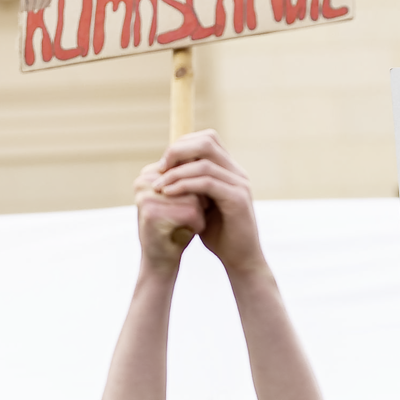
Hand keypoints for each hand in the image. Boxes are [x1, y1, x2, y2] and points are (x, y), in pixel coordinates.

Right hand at [135, 158, 203, 271]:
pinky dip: (197, 225)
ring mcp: (146, 196)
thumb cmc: (176, 227)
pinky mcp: (153, 213)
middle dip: (200, 201)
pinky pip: (191, 212)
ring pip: (194, 196)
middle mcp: (144, 181)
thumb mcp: (183, 197)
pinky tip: (185, 233)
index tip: (191, 204)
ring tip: (185, 224)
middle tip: (187, 217)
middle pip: (192, 180)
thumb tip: (211, 150)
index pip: (189, 167)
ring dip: (199, 214)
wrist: (162, 261)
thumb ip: (188, 176)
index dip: (198, 188)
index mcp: (150, 173)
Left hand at [153, 131, 265, 274]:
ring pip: (204, 163)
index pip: (207, 139)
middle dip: (178, 151)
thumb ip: (190, 186)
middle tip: (160, 168)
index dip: (182, 145)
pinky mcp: (238, 199)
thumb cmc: (218, 235)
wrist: (240, 260)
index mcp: (230, 171)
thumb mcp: (200, 205)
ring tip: (158, 185)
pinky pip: (207, 183)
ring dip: (176, 172)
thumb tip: (164, 172)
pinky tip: (169, 193)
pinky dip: (184, 185)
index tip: (163, 164)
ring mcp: (240, 185)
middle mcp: (237, 173)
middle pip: (207, 141)